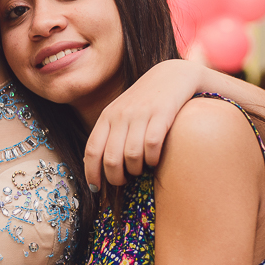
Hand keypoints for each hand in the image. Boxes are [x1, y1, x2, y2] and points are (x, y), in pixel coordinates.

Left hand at [84, 59, 203, 187]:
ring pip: (132, 155)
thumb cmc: (145, 102)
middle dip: (116, 178)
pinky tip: (154, 160)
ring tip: (141, 170)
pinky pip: (152, 145)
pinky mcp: (162, 113)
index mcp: (107, 117)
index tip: (96, 189)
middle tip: (124, 182)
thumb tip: (98, 169)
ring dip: (136, 170)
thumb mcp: (121, 114)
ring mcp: (141, 114)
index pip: (92, 150)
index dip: (92, 173)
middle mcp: (120, 115)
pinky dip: (152, 158)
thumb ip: (110, 135)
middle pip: (111, 159)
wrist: (172, 75)